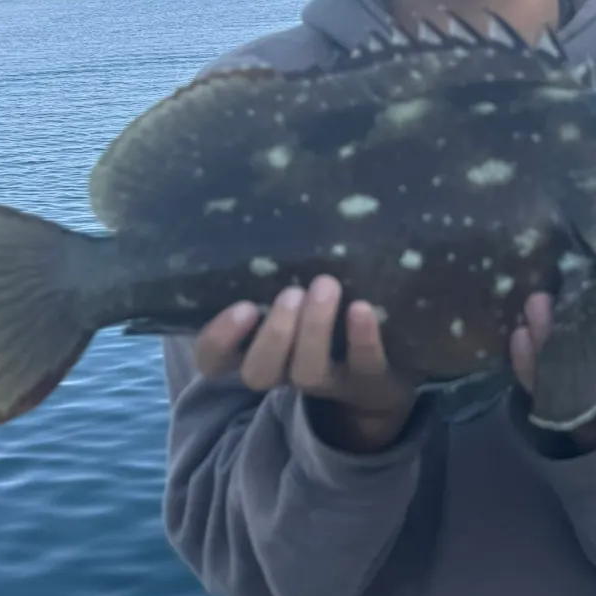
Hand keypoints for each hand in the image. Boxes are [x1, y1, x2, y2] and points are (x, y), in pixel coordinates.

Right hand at [195, 275, 417, 451]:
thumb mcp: (289, 293)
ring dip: (314, 330)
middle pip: (259, 373)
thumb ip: (273, 269)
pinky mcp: (367, 379)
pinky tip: (361, 308)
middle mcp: (284, 370)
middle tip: (291, 293)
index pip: (214, 359)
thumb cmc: (319, 310)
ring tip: (325, 286)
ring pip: (308, 372)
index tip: (241, 306)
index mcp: (253, 349)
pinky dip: (362, 339)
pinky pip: (363, 366)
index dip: (219, 340)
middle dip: (273, 334)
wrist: (381, 367)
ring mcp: (325, 380)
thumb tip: (268, 215)